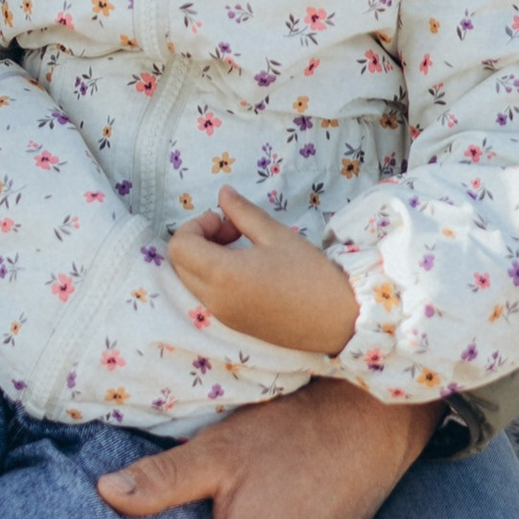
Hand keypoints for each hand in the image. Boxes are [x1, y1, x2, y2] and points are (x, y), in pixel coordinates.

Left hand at [165, 186, 358, 354]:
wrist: (339, 320)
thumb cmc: (310, 274)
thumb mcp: (275, 235)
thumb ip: (242, 213)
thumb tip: (222, 193)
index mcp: (223, 276)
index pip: (180, 246)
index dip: (197, 225)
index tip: (227, 221)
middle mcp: (215, 301)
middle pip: (180, 264)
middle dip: (198, 240)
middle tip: (233, 231)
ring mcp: (223, 317)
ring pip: (191, 281)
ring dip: (205, 258)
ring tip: (241, 248)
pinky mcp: (234, 325)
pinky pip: (206, 296)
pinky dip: (213, 277)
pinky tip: (246, 268)